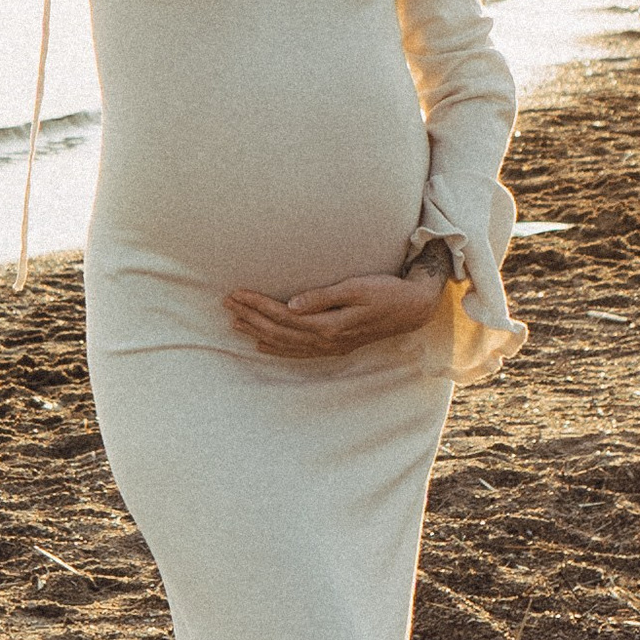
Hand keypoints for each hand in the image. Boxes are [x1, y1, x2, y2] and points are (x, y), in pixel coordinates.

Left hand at [225, 272, 448, 355]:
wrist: (412, 308)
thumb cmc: (385, 291)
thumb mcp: (356, 287)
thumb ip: (323, 297)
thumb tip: (292, 304)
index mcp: (328, 325)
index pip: (282, 316)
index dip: (257, 305)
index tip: (236, 293)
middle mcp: (326, 340)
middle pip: (278, 331)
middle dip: (250, 317)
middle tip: (227, 303)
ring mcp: (330, 346)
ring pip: (285, 343)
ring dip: (258, 332)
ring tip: (235, 322)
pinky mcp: (335, 345)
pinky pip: (298, 351)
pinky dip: (277, 348)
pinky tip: (261, 344)